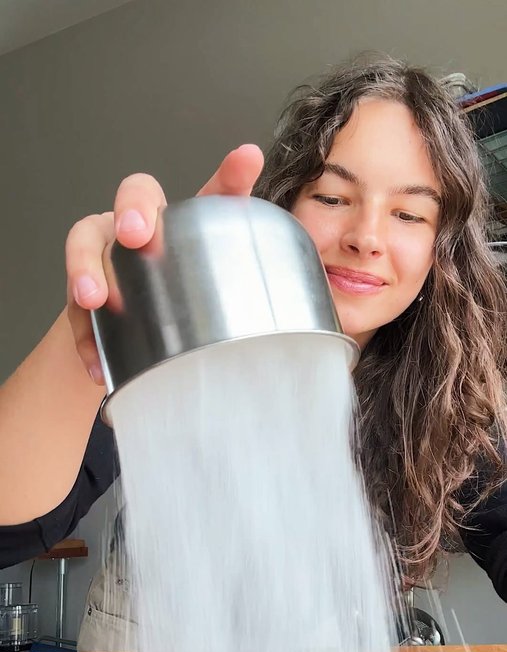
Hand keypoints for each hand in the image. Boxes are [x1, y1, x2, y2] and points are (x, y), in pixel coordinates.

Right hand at [65, 144, 263, 382]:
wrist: (127, 353)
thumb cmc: (179, 319)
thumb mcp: (218, 310)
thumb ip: (257, 302)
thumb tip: (315, 316)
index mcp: (185, 229)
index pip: (211, 194)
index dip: (229, 176)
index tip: (248, 160)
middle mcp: (143, 230)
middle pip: (134, 195)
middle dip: (133, 210)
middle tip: (137, 235)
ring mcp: (105, 259)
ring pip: (85, 242)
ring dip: (86, 269)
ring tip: (95, 300)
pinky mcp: (81, 302)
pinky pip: (75, 312)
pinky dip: (85, 339)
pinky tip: (101, 365)